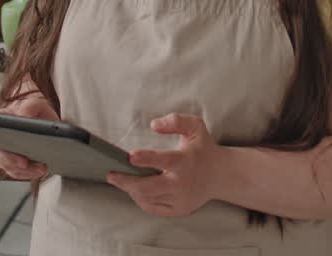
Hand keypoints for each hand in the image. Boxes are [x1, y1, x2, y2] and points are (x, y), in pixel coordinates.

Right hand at [0, 95, 59, 180]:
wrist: (46, 126)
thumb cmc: (37, 113)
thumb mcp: (37, 105)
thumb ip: (30, 106)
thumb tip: (22, 116)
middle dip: (10, 159)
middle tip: (24, 162)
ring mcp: (2, 153)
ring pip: (6, 165)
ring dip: (24, 170)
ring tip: (41, 168)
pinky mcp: (12, 165)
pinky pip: (16, 172)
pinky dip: (28, 174)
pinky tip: (39, 171)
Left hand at [106, 113, 221, 217]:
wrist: (221, 175)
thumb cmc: (203, 148)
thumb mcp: (195, 127)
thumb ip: (176, 121)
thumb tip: (154, 124)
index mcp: (185, 161)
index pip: (164, 160)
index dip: (146, 158)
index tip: (130, 156)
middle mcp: (183, 183)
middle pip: (149, 187)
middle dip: (126, 182)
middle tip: (111, 174)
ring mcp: (181, 199)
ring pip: (148, 199)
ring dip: (130, 189)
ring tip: (120, 179)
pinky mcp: (179, 210)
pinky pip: (153, 208)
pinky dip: (140, 199)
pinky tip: (135, 189)